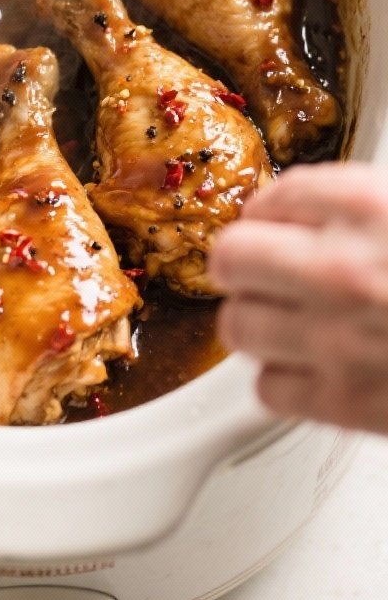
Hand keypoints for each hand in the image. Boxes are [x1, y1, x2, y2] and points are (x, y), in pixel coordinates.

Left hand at [208, 163, 387, 433]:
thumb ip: (363, 210)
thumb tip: (308, 213)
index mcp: (369, 207)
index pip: (277, 195)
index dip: (270, 210)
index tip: (272, 221)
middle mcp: (340, 268)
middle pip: (231, 257)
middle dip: (245, 264)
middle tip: (263, 272)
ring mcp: (336, 338)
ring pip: (237, 326)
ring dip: (257, 322)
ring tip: (287, 321)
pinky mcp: (344, 403)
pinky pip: (268, 388)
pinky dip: (285, 380)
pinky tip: (313, 367)